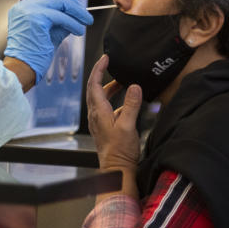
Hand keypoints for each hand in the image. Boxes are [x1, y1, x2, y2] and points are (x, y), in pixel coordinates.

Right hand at [3, 0, 92, 82]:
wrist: (20, 69)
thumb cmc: (32, 57)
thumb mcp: (48, 34)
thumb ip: (59, 23)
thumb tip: (76, 16)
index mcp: (22, 9)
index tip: (77, 7)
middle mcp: (23, 6)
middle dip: (72, 3)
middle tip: (85, 14)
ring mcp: (28, 10)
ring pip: (60, 3)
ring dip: (77, 13)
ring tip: (86, 22)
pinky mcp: (36, 18)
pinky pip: (61, 16)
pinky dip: (73, 23)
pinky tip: (79, 31)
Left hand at [87, 55, 141, 184]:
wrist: (116, 169)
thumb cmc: (120, 151)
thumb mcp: (128, 125)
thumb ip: (131, 105)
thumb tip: (134, 86)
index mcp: (99, 111)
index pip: (94, 84)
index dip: (99, 69)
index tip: (105, 58)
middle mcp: (96, 115)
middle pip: (95, 89)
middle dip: (102, 75)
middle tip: (111, 65)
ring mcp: (99, 121)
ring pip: (101, 98)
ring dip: (109, 88)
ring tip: (122, 81)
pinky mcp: (105, 127)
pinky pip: (107, 108)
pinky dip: (115, 100)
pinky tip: (127, 103)